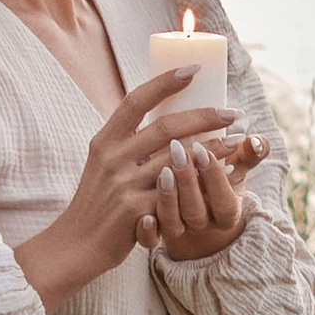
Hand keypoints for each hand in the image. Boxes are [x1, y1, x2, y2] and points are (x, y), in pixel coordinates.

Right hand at [12, 68, 234, 313]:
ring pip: (178, 159)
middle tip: (232, 113)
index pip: (136, 100)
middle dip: (204, 116)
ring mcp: (124, 184)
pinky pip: (179, 193)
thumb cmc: (96, 204)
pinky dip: (205, 182)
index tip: (192, 69)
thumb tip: (161, 117)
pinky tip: (225, 177)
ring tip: (237, 141)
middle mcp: (113, 157)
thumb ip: (127, 143)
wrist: (77, 244)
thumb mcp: (102, 165)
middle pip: (166, 127)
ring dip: (213, 149)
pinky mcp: (136, 210)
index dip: (164, 82)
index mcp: (105, 141)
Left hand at [143, 122, 265, 264]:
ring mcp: (177, 232)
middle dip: (187, 182)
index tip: (203, 150)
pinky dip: (146, 230)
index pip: (223, 201)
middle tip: (178, 151)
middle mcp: (201, 226)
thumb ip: (249, 156)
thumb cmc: (218, 187)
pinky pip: (149, 241)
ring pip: (171, 223)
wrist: (199, 221)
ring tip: (162, 171)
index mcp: (226, 213)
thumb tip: (255, 140)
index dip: (214, 178)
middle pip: (195, 212)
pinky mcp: (156, 235)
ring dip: (167, 198)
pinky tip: (144, 215)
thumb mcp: (237, 174)